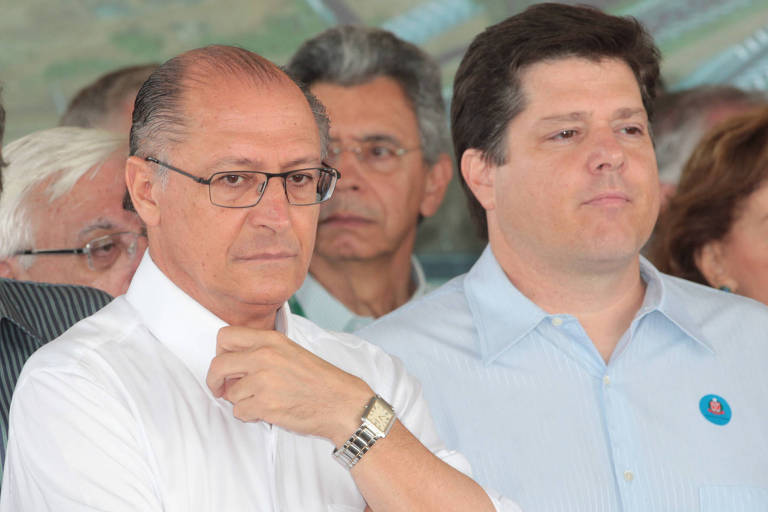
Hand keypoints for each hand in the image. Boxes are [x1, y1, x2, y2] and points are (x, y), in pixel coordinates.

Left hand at [206, 326, 372, 444]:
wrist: (340, 402)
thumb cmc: (319, 380)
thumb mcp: (290, 351)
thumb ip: (262, 350)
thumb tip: (233, 361)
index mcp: (271, 340)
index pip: (225, 336)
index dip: (220, 351)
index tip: (226, 363)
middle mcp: (264, 356)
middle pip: (218, 365)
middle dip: (215, 380)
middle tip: (222, 388)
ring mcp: (263, 381)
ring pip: (229, 393)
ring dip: (241, 400)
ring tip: (263, 400)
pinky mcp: (265, 404)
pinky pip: (239, 411)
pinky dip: (250, 415)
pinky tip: (268, 410)